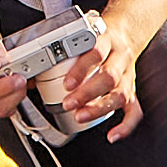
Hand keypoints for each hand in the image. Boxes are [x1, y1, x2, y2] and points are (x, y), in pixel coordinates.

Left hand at [49, 0, 166, 134]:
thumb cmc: (97, 37)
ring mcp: (128, 75)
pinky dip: (125, 125)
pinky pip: (134, 111)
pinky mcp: (132, 90)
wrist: (126, 31)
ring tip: (81, 116)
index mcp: (106, 39)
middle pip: (109, 76)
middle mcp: (120, 57)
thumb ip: (61, 51)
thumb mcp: (81, 34)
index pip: (96, 52)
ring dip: (99, 108)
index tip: (67, 83)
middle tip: (68, 103)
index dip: (81, 69)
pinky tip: (112, 135)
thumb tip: (32, 72)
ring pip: (120, 94)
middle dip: (87, 93)